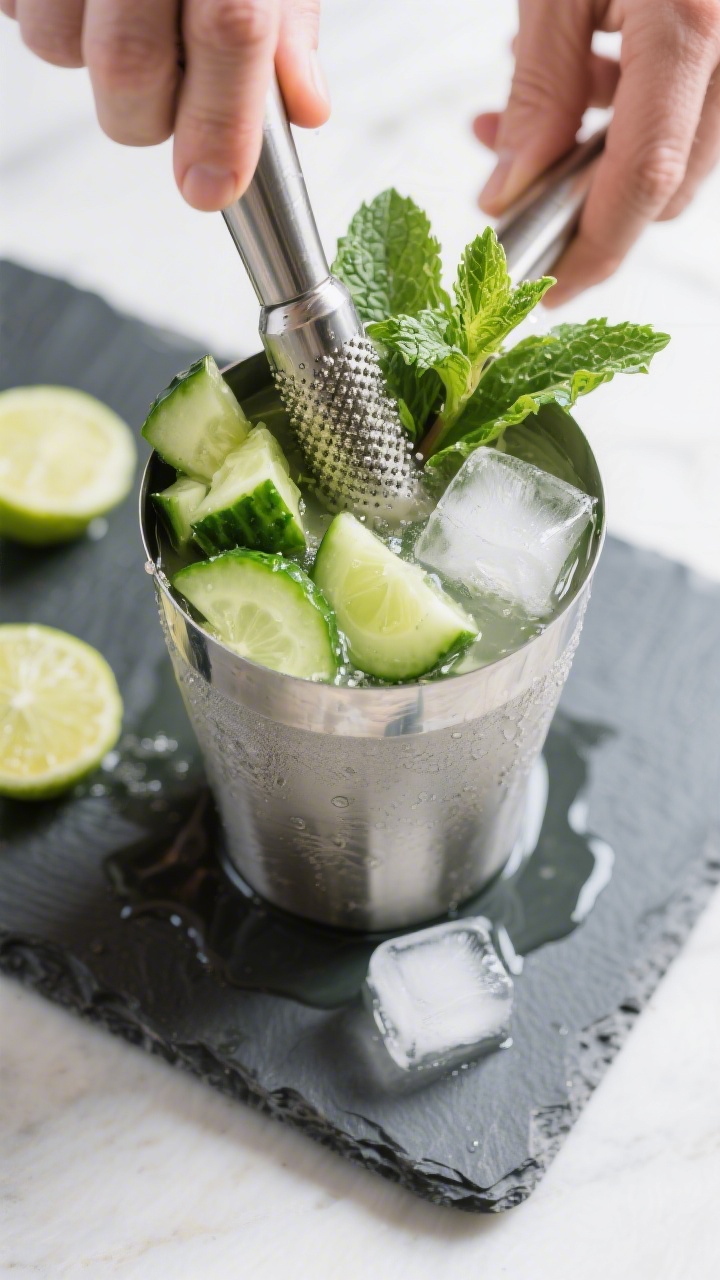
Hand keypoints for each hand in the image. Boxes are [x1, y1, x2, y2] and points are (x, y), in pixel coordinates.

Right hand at [1, 0, 329, 210]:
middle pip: (125, 67)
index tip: (212, 185)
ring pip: (53, 46)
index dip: (222, 124)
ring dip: (88, 58)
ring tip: (119, 5)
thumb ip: (285, 19)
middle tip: (169, 97)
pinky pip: (12, 10)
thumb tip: (303, 106)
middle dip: (148, 118)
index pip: (230, 29)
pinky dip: (46, 11)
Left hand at [475, 0, 719, 304]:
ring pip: (675, 152)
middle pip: (666, 181)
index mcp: (691, 25)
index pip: (645, 176)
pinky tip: (577, 81)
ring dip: (593, 159)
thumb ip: (539, 88)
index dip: (591, 247)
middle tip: (509, 196)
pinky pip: (687, 112)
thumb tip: (510, 195)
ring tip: (516, 122)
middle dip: (579, 205)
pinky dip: (628, 118)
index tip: (547, 290)